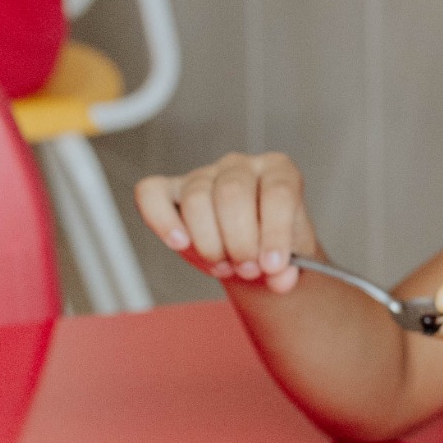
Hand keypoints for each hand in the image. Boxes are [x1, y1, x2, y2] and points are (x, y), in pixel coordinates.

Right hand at [133, 152, 317, 289]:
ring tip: (224, 266)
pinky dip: (162, 220)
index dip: (275, 232)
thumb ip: (289, 269)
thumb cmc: (272, 246)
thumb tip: (281, 277)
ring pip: (197, 199)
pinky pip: (151, 193)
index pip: (278, 192)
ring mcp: (203, 175)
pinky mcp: (169, 189)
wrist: (253, 254)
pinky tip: (180, 243)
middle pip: (233, 194)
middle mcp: (240, 166)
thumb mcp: (291, 260)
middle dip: (240, 241)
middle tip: (248, 269)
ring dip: (209, 242)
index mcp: (279, 170)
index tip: (273, 264)